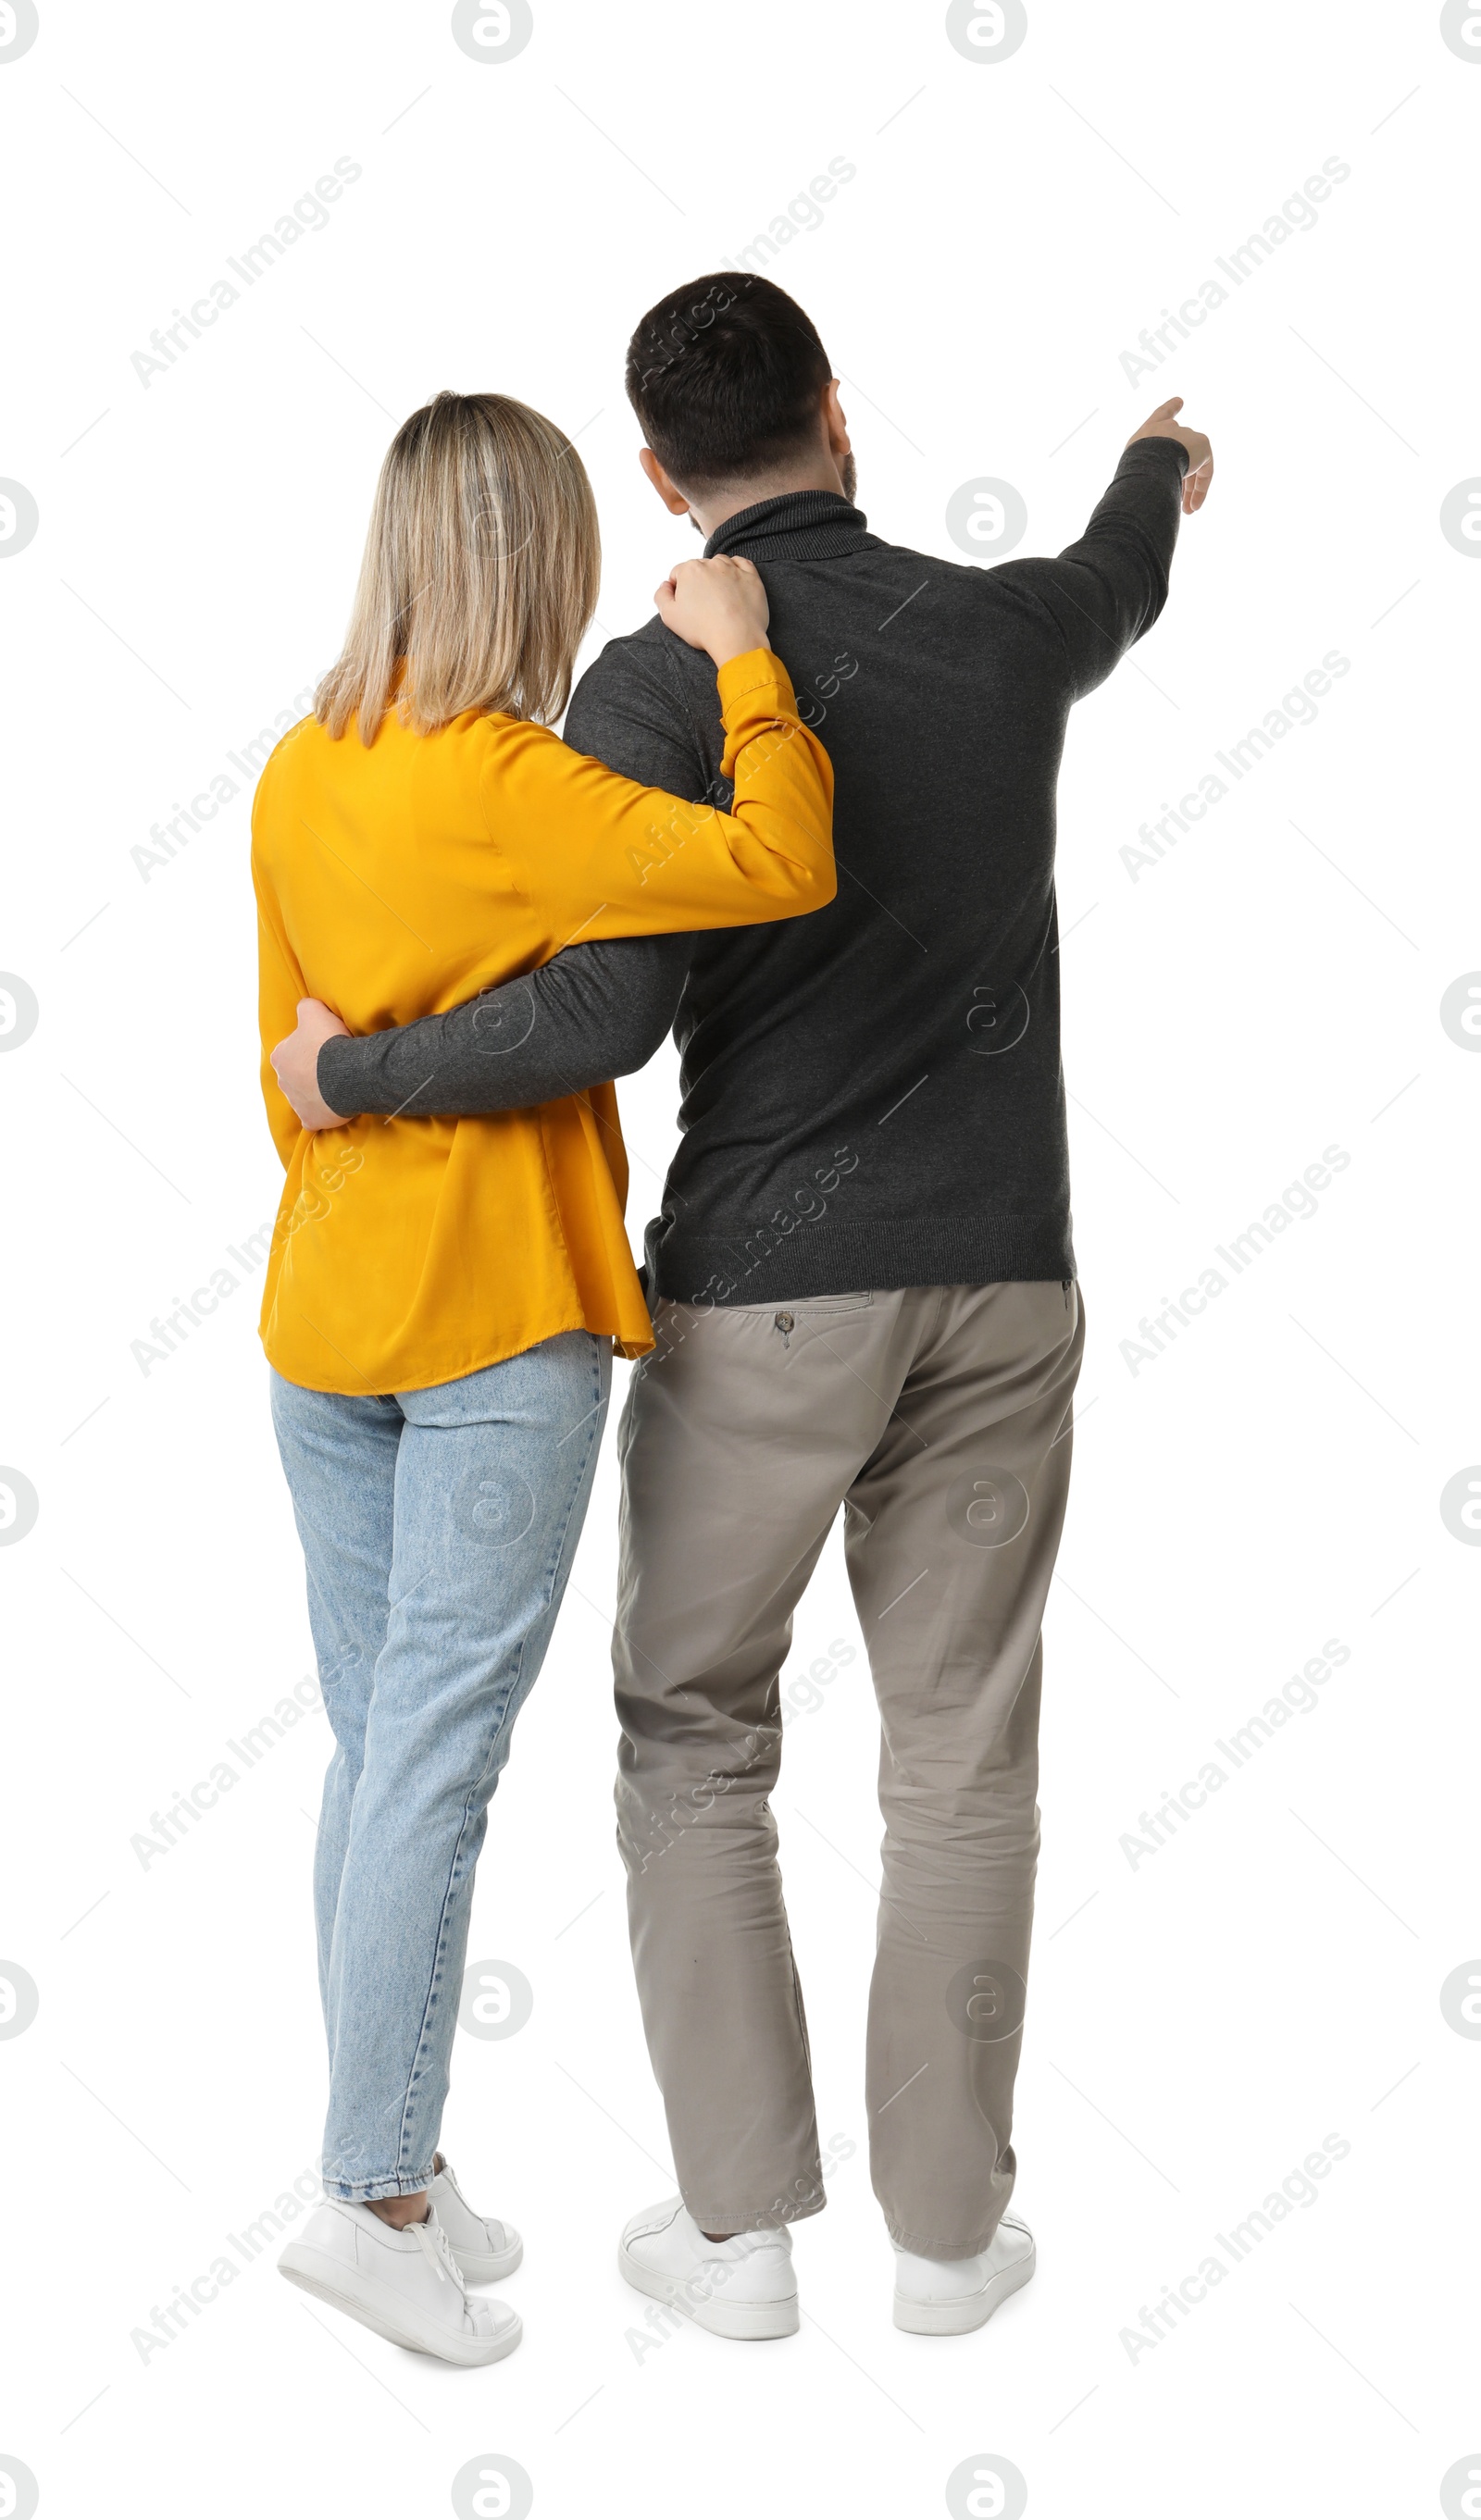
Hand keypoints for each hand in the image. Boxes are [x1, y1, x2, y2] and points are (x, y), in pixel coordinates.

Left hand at [270, 997, 352, 1129]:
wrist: (347, 1073)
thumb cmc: (328, 1042)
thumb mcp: (314, 1011)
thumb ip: (305, 1007)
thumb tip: (304, 1008)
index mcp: (279, 1057)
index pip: (290, 1051)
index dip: (307, 1048)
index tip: (323, 1048)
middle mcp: (282, 1082)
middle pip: (296, 1076)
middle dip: (310, 1073)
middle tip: (331, 1067)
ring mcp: (295, 1104)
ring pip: (304, 1097)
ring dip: (317, 1093)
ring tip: (337, 1085)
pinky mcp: (310, 1120)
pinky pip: (314, 1118)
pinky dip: (321, 1114)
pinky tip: (333, 1108)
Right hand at [654, 553, 769, 666]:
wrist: (736, 638)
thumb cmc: (702, 629)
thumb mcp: (669, 616)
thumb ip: (661, 596)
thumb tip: (665, 585)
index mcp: (689, 570)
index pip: (678, 574)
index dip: (678, 590)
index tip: (685, 605)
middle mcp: (711, 563)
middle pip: (699, 568)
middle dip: (698, 583)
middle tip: (703, 606)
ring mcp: (733, 568)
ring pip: (720, 564)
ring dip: (717, 575)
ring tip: (719, 597)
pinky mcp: (751, 576)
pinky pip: (742, 565)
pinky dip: (737, 571)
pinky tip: (734, 584)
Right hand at [1128, 396, 1212, 513]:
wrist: (1148, 464)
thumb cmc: (1133, 472)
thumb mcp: (1132, 470)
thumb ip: (1144, 474)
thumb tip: (1152, 495)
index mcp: (1148, 431)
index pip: (1161, 415)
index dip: (1171, 408)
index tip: (1180, 401)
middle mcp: (1168, 428)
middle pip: (1180, 450)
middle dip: (1181, 477)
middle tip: (1180, 502)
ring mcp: (1186, 434)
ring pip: (1192, 464)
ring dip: (1190, 489)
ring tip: (1187, 511)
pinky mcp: (1202, 445)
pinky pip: (1205, 470)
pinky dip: (1200, 489)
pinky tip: (1195, 507)